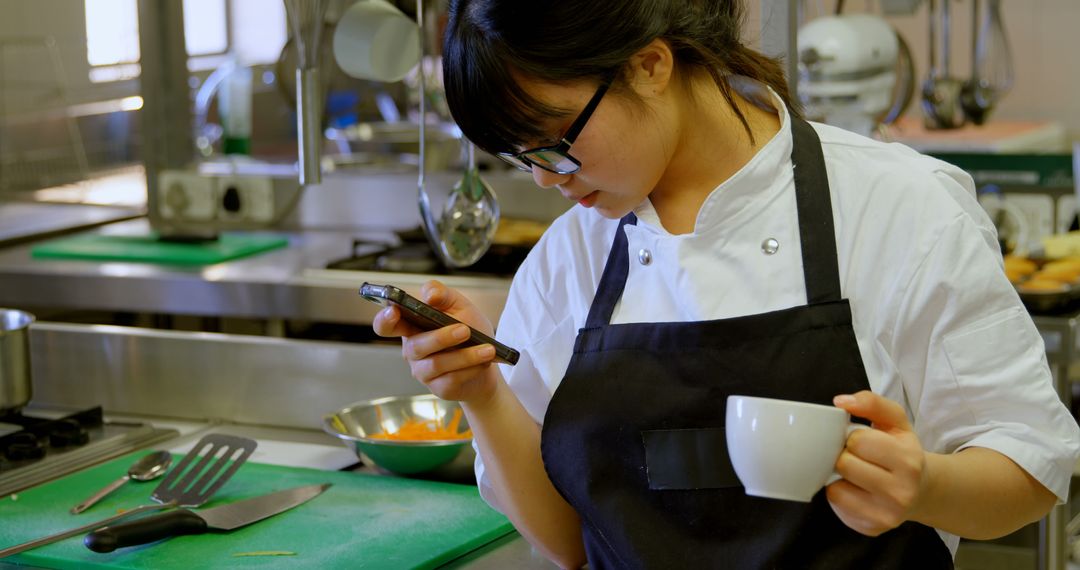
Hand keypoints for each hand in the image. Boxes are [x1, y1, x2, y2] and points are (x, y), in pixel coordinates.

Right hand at [371, 280, 498, 402]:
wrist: (489, 360)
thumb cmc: (470, 331)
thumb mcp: (460, 306)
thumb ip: (443, 294)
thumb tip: (430, 295)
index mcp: (411, 327)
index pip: (386, 325)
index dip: (384, 320)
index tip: (394, 311)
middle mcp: (413, 350)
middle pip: (415, 346)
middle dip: (441, 338)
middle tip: (465, 330)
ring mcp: (423, 371)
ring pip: (436, 364)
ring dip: (464, 356)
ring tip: (487, 349)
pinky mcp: (439, 387)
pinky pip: (451, 379)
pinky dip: (471, 369)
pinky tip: (484, 362)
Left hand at [826, 390, 928, 536]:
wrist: (922, 490)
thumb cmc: (902, 451)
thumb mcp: (896, 422)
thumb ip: (872, 402)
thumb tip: (841, 402)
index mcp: (909, 460)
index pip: (857, 440)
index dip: (854, 437)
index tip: (863, 441)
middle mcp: (901, 492)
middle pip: (844, 464)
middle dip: (845, 456)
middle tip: (858, 457)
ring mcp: (887, 515)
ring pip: (836, 487)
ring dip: (839, 476)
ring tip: (856, 473)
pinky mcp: (872, 528)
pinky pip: (837, 505)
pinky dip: (840, 493)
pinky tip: (856, 489)